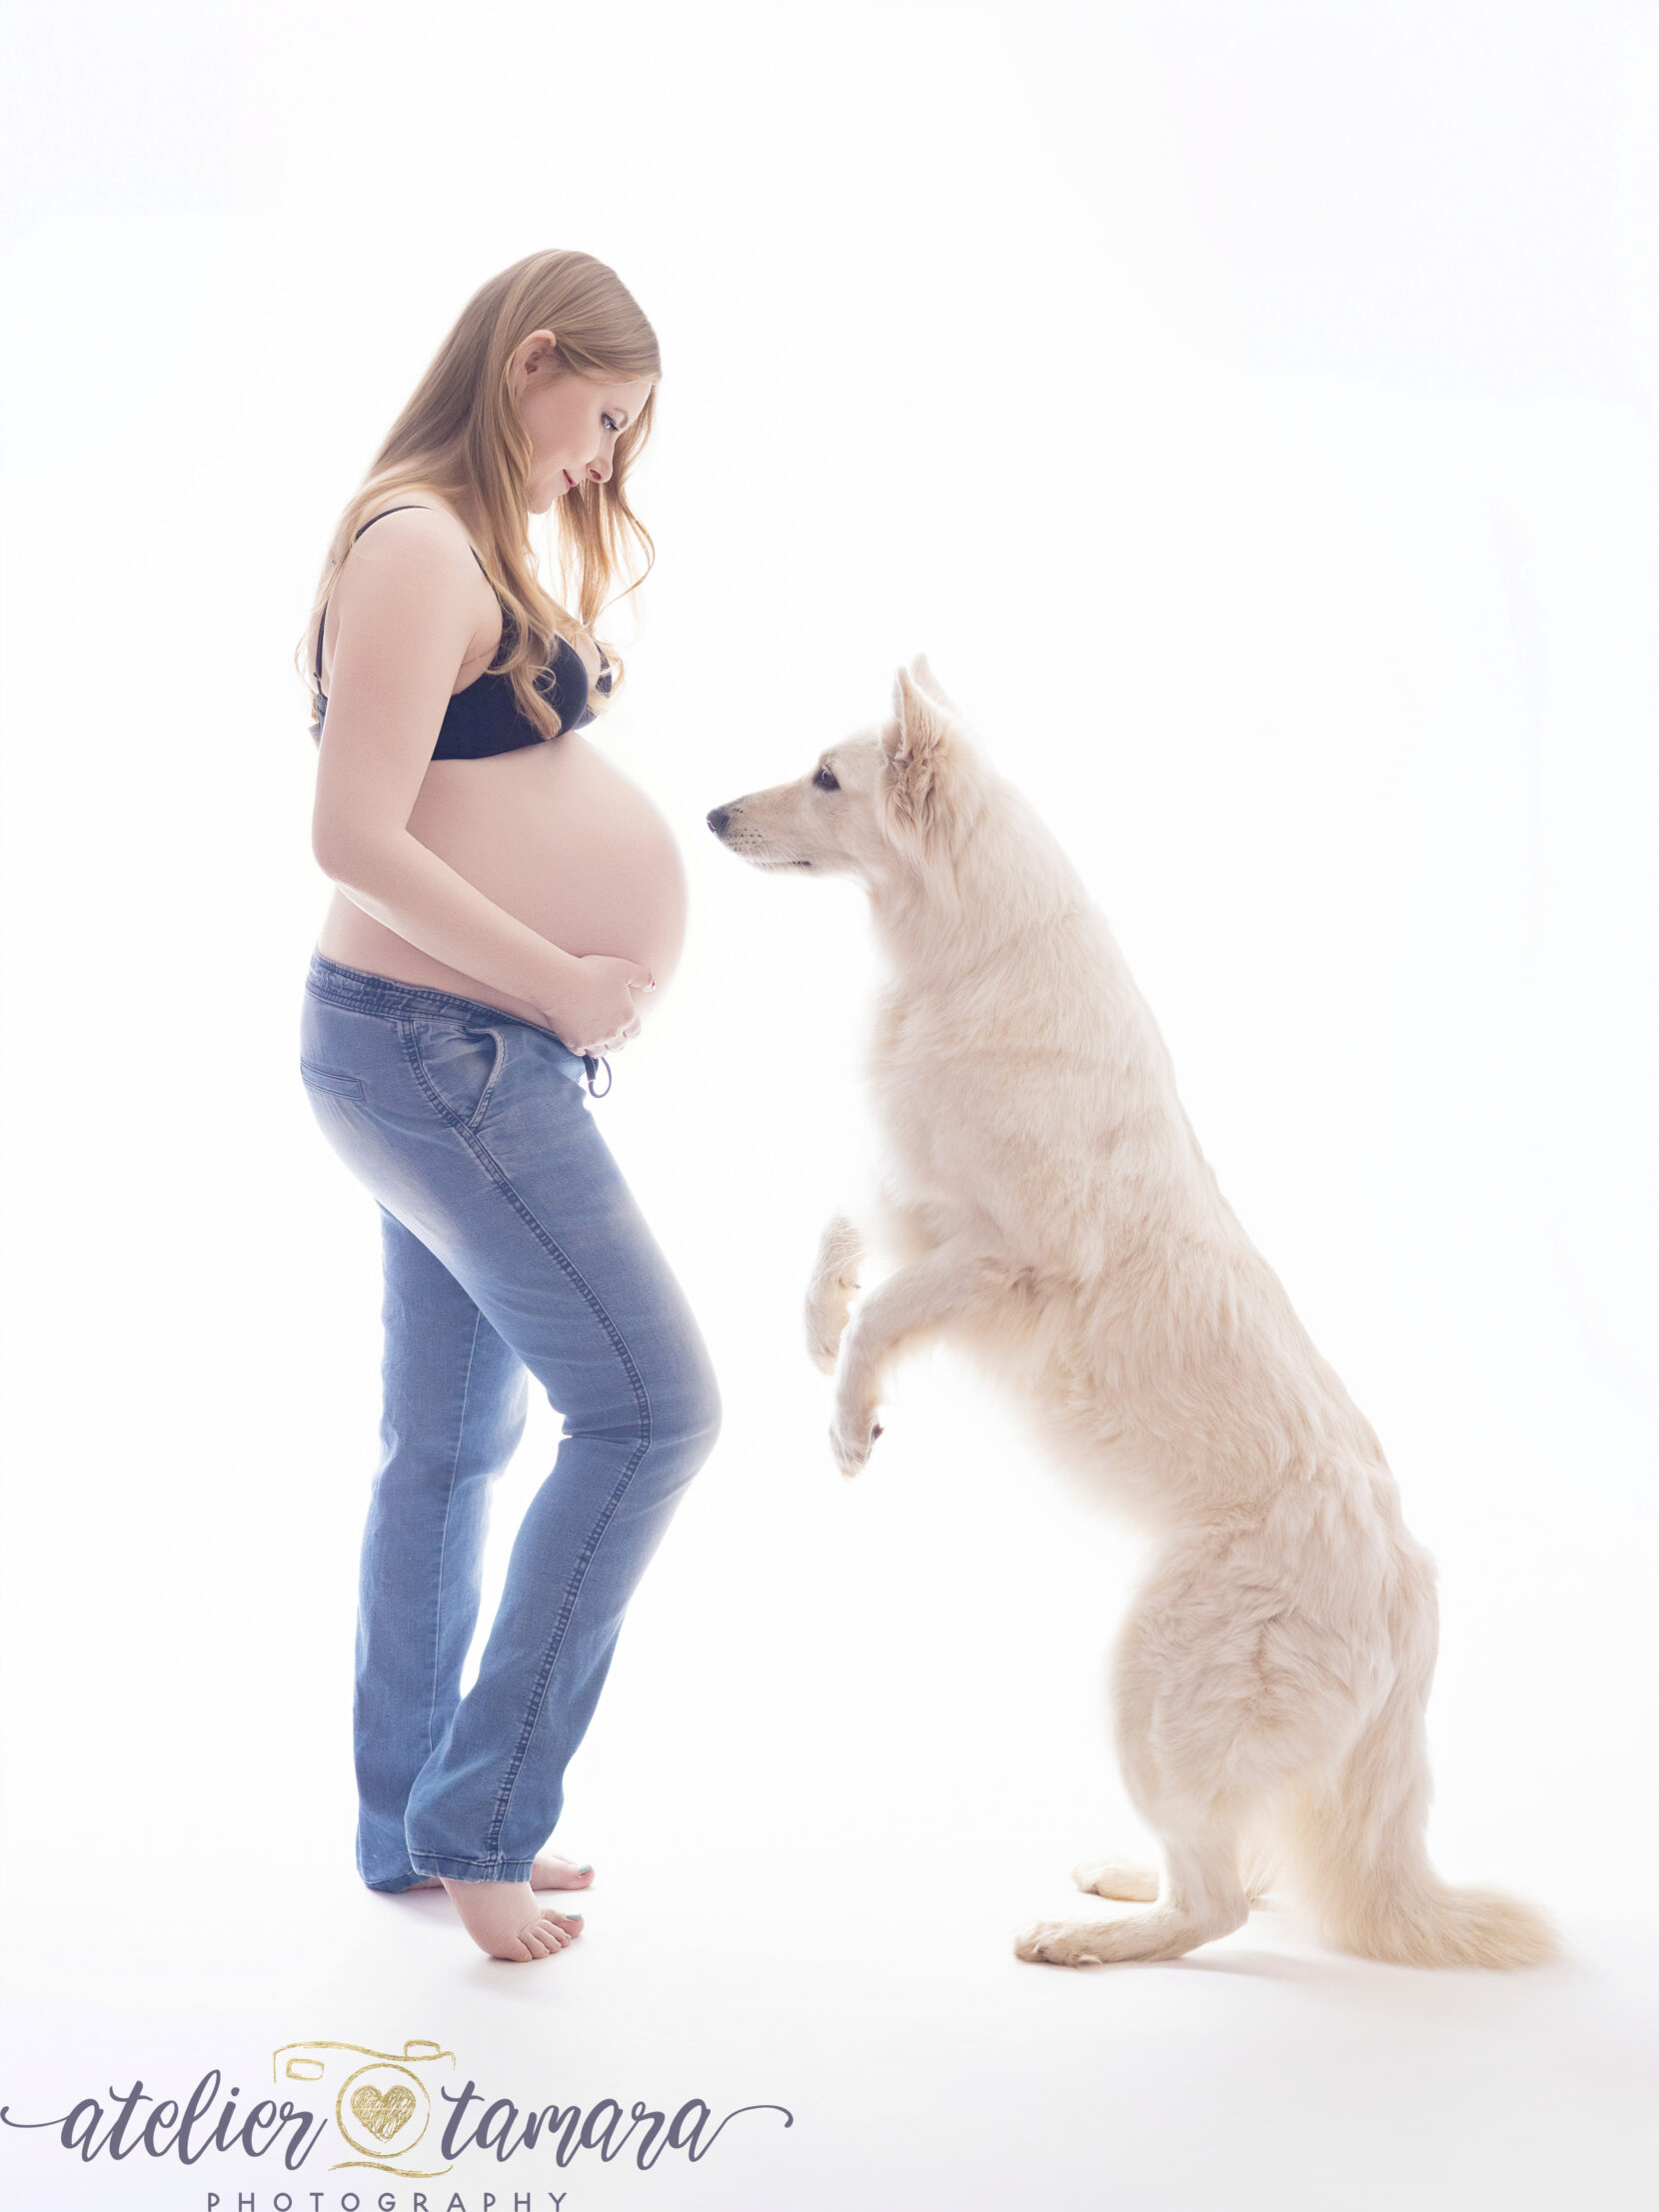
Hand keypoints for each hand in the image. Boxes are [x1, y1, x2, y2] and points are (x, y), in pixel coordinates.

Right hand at [540, 954, 655, 1055]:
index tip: (625, 1026)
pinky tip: (580, 1040)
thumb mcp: (624, 968)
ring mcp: (593, 1040)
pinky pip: (582, 1053)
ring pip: (601, 1052)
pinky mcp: (575, 1043)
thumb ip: (642, 977)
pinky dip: (582, 1048)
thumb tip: (653, 987)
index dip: (631, 1029)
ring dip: (601, 1047)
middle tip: (611, 1034)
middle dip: (617, 1040)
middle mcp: (613, 1033)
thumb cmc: (592, 971)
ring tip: (596, 1040)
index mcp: (627, 1017)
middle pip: (619, 1045)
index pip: (635, 1032)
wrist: (560, 982)